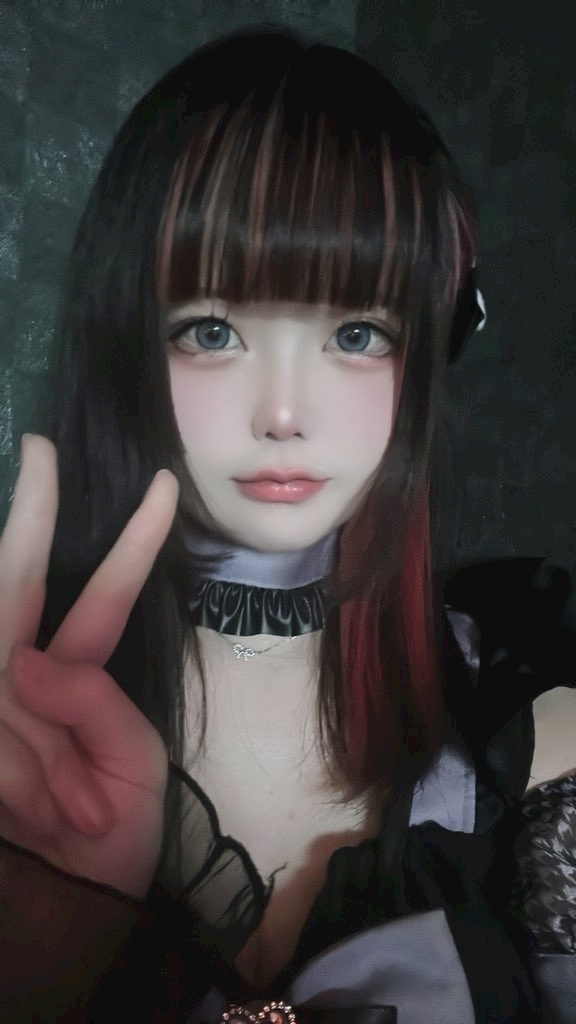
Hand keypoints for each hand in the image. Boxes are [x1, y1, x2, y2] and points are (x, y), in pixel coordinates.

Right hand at [0, 434, 179, 898]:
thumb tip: (23, 663)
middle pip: (14, 586)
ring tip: (70, 816)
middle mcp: (15, 682)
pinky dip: (18, 773)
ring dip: (32, 755)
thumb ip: (91, 703)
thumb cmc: (111, 853)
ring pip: (5, 660)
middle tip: (39, 450)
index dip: (131, 545)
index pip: (98, 597)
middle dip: (32, 518)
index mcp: (72, 682)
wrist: (70, 928)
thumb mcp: (131, 770)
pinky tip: (39, 811)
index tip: (163, 486)